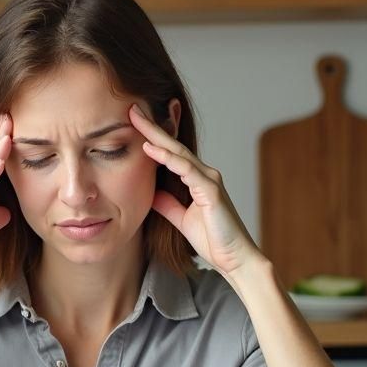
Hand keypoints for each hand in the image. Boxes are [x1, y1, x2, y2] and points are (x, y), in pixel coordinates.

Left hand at [129, 104, 259, 276]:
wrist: (234, 259)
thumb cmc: (214, 239)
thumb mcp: (181, 219)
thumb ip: (168, 204)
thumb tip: (150, 192)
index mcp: (197, 179)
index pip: (170, 152)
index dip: (152, 136)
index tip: (132, 122)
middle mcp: (204, 174)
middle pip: (173, 145)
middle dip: (151, 126)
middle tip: (132, 107)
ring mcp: (209, 180)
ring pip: (178, 152)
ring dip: (156, 135)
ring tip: (136, 119)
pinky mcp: (211, 190)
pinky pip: (186, 169)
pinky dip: (167, 158)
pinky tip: (150, 148)